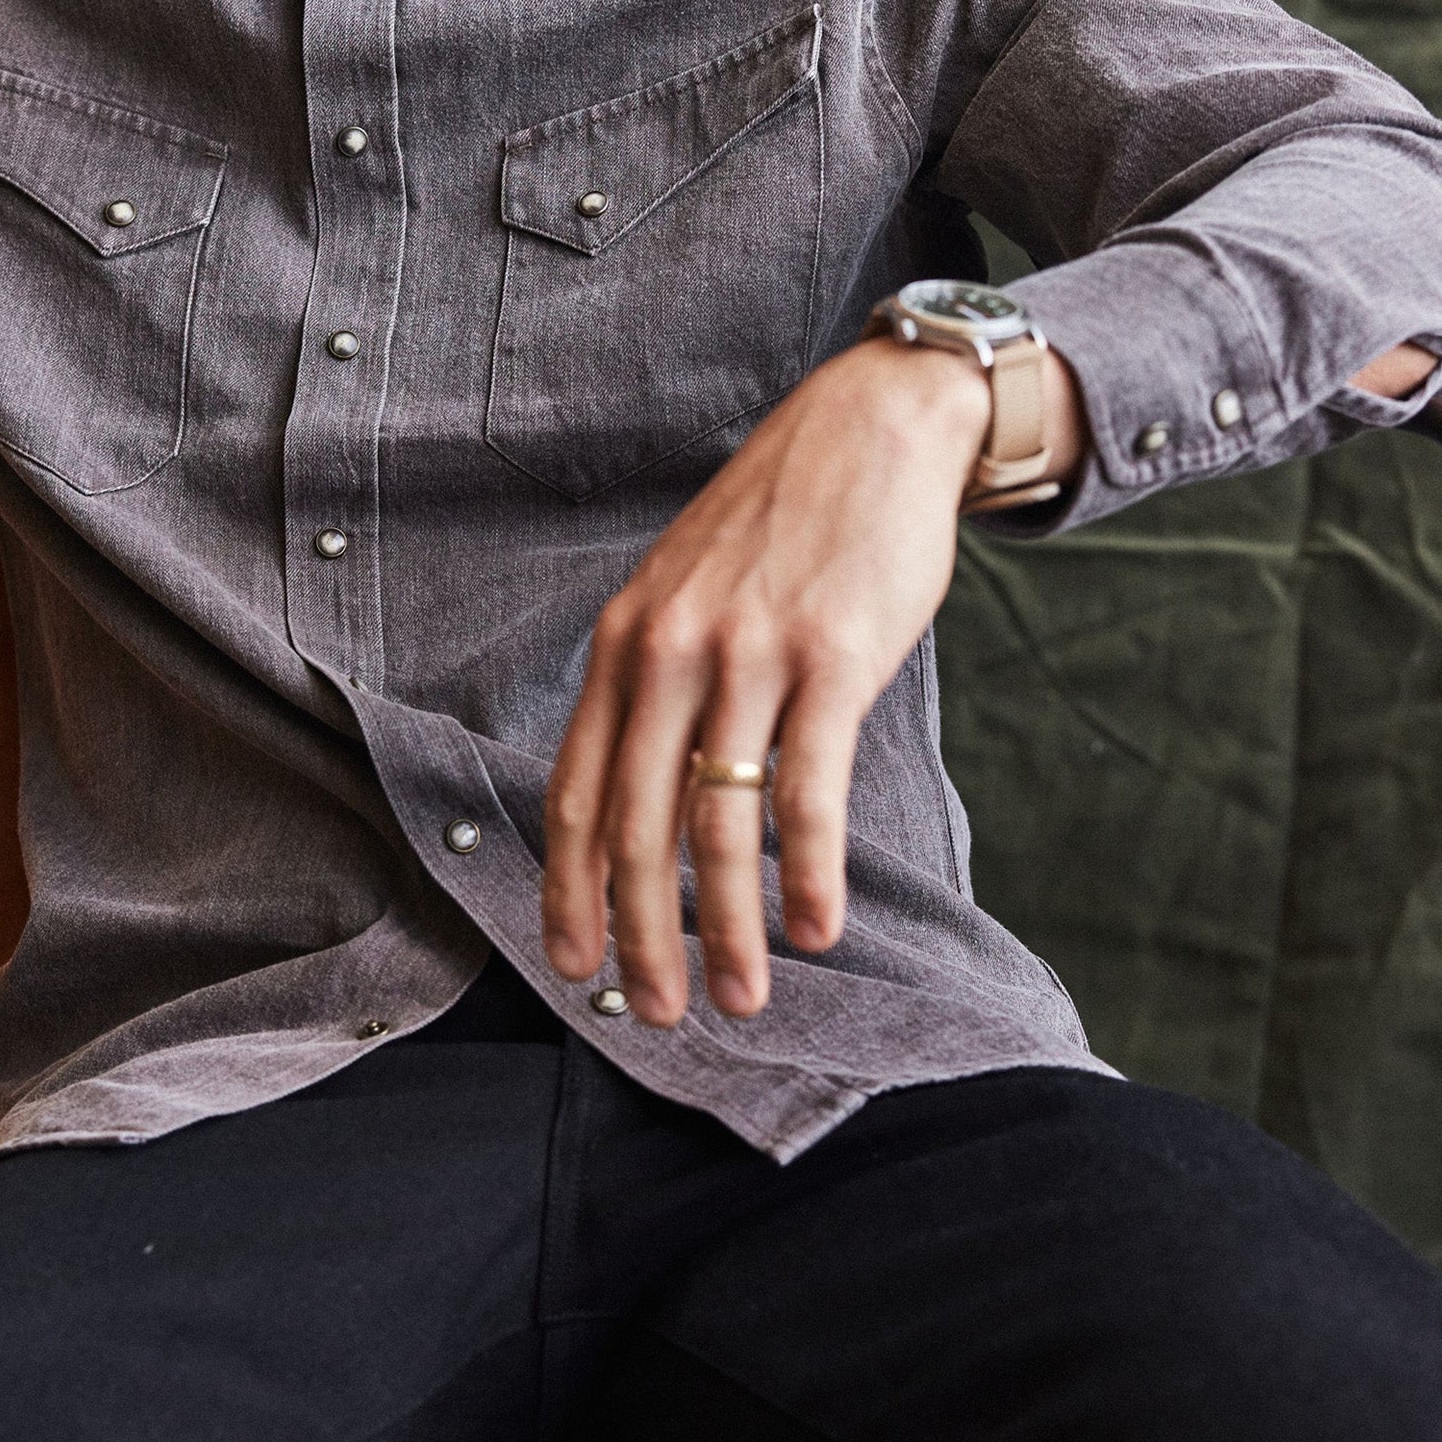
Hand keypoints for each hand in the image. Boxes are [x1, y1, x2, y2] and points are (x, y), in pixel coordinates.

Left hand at [541, 336, 1082, 1025]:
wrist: (872, 426)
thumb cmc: (782, 519)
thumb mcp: (686, 584)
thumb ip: (659, 673)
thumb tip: (647, 784)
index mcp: (627, 640)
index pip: (578, 789)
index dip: (569, 889)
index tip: (571, 964)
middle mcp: (673, 652)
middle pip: (637, 826)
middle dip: (641, 936)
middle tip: (660, 1015)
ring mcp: (751, 656)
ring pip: (719, 825)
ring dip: (729, 929)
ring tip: (742, 997)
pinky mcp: (832, 660)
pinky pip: (809, 792)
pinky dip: (806, 873)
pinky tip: (815, 929)